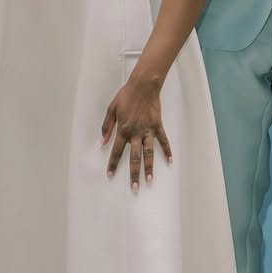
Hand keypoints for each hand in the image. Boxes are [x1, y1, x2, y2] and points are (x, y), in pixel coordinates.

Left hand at [101, 75, 172, 189]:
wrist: (143, 85)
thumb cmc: (126, 96)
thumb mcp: (111, 109)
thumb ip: (107, 126)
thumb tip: (102, 141)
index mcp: (123, 129)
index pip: (116, 151)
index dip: (112, 163)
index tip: (110, 175)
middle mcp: (135, 133)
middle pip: (134, 157)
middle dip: (133, 173)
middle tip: (134, 187)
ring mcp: (148, 130)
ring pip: (148, 153)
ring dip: (149, 167)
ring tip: (149, 180)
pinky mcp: (157, 125)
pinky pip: (163, 140)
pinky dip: (167, 150)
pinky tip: (169, 161)